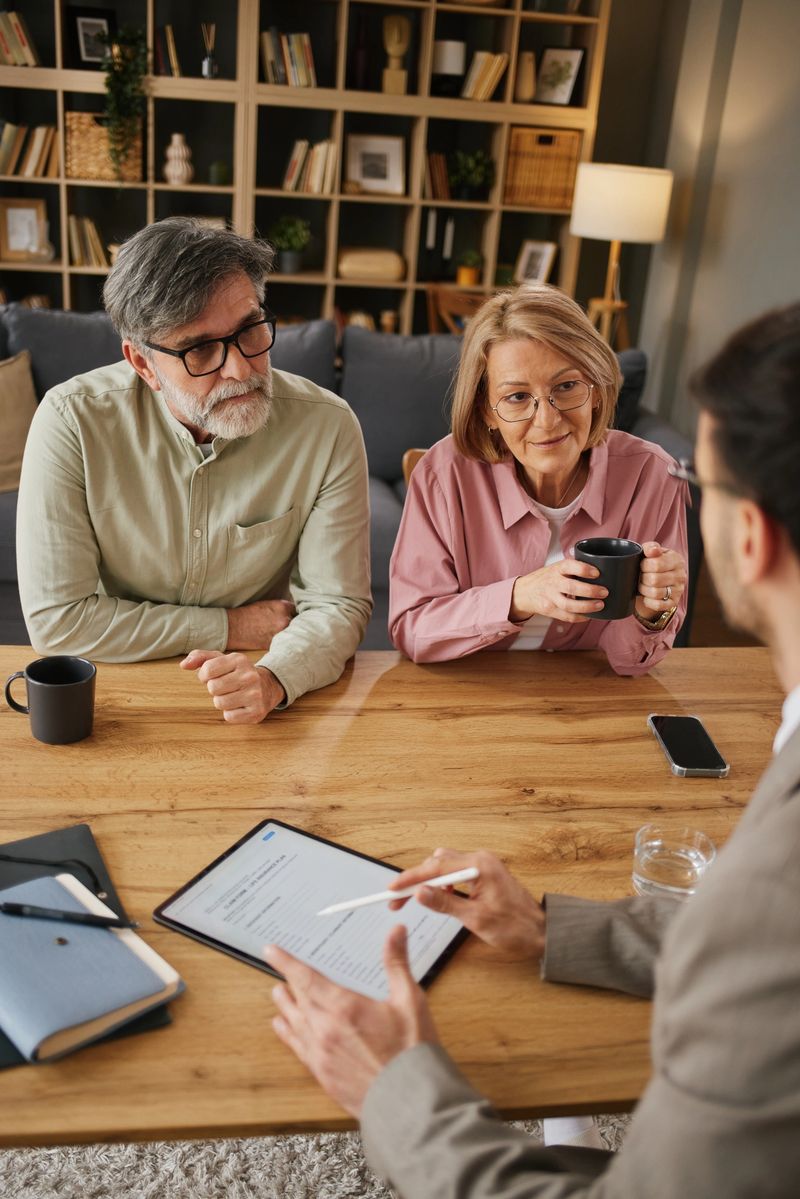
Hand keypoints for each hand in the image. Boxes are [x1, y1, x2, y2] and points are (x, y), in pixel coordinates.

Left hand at [180, 650, 284, 722]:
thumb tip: (183, 665)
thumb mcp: (221, 660)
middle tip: (225, 687)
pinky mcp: (256, 712)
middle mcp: (250, 675)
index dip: (204, 676)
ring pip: (219, 703)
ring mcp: (255, 694)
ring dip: (222, 701)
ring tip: (233, 695)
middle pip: (213, 688)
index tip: (213, 676)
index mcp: (239, 660)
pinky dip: (230, 713)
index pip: (207, 670)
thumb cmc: (237, 672)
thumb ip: (200, 658)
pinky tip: (240, 705)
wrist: (268, 686)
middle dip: (214, 689)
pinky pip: (229, 717)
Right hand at [225, 599, 294, 650]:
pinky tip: (275, 642)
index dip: (292, 615)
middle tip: (284, 628)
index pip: (296, 611)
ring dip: (288, 636)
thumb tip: (292, 614)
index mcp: (283, 607)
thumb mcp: (267, 605)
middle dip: (293, 626)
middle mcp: (285, 619)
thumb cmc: (248, 615)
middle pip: (297, 624)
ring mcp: (281, 633)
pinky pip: (284, 644)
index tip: (290, 618)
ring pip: (292, 635)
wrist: (234, 627)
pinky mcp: (275, 644)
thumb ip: (281, 609)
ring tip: (280, 636)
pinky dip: (281, 644)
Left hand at [265, 925, 437, 1117]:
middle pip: (297, 999)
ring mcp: (321, 1054)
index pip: (305, 977)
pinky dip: (288, 1033)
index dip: (286, 962)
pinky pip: (297, 1048)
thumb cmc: (412, 1051)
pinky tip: (283, 1028)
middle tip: (279, 971)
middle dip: (288, 982)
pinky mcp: (323, 1075)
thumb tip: (396, 931)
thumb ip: (397, 962)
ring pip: (294, 1023)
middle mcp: (325, 1029)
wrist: (409, 1102)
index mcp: (343, 1007)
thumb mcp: (409, 999)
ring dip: (285, 1006)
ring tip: (277, 995)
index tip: (271, 951)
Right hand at [388, 848, 545, 960]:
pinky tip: (443, 900)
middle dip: (417, 880)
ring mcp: (483, 865)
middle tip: (399, 901)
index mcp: (480, 866)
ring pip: (445, 866)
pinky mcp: (484, 874)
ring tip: (421, 902)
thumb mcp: (476, 919)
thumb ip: (445, 904)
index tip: (393, 889)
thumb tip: (420, 893)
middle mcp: (481, 859)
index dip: (411, 878)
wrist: (542, 932)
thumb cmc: (516, 927)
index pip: (436, 866)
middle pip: (438, 862)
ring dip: (431, 882)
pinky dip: (444, 885)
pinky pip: (456, 873)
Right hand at [510, 560, 606, 622]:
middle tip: (604, 592)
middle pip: (571, 587)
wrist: (524, 592)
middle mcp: (552, 582)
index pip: (570, 566)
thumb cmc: (546, 578)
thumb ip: (574, 567)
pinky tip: (590, 616)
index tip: (597, 573)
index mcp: (556, 569)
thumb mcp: (556, 567)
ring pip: (569, 605)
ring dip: (587, 606)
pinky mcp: (550, 610)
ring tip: (600, 605)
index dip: (584, 569)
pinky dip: (580, 618)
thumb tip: (601, 566)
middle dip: (590, 591)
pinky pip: (566, 617)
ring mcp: (550, 598)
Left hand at [634, 542, 686, 619]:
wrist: (659, 578)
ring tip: (642, 585)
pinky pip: (658, 605)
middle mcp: (680, 576)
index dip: (644, 566)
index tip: (642, 565)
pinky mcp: (673, 603)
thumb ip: (650, 547)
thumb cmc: (654, 563)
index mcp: (676, 560)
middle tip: (640, 576)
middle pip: (654, 580)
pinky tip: (647, 596)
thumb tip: (652, 550)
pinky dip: (648, 601)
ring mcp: (678, 590)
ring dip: (644, 590)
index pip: (656, 564)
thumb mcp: (652, 552)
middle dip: (642, 578)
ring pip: (655, 593)